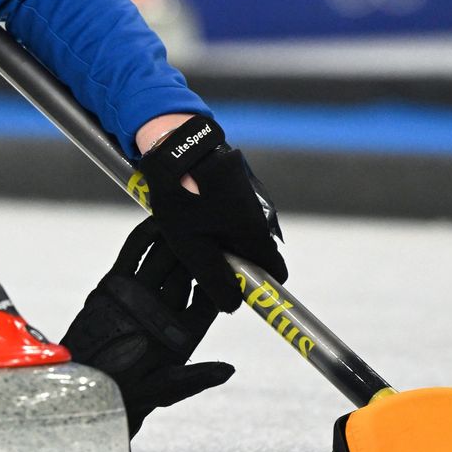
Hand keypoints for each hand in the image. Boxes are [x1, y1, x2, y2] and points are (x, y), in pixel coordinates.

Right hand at [62, 217, 233, 436]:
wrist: (84, 387)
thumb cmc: (127, 395)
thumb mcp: (165, 388)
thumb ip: (194, 378)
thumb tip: (228, 370)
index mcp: (184, 331)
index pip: (208, 298)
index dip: (220, 279)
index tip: (231, 260)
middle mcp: (165, 309)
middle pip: (187, 272)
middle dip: (200, 250)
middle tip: (212, 224)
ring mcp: (140, 295)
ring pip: (163, 259)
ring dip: (174, 237)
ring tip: (186, 214)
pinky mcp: (115, 285)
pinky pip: (132, 255)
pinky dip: (144, 238)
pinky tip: (155, 222)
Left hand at [135, 114, 286, 311]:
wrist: (176, 146)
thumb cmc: (182, 196)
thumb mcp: (192, 246)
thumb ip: (215, 279)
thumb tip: (233, 305)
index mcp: (255, 233)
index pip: (275, 271)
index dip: (256, 283)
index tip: (233, 285)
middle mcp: (262, 215)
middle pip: (255, 252)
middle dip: (231, 259)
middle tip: (199, 251)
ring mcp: (252, 197)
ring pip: (241, 231)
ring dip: (221, 235)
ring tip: (191, 225)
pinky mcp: (240, 184)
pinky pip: (232, 212)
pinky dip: (216, 216)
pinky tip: (193, 206)